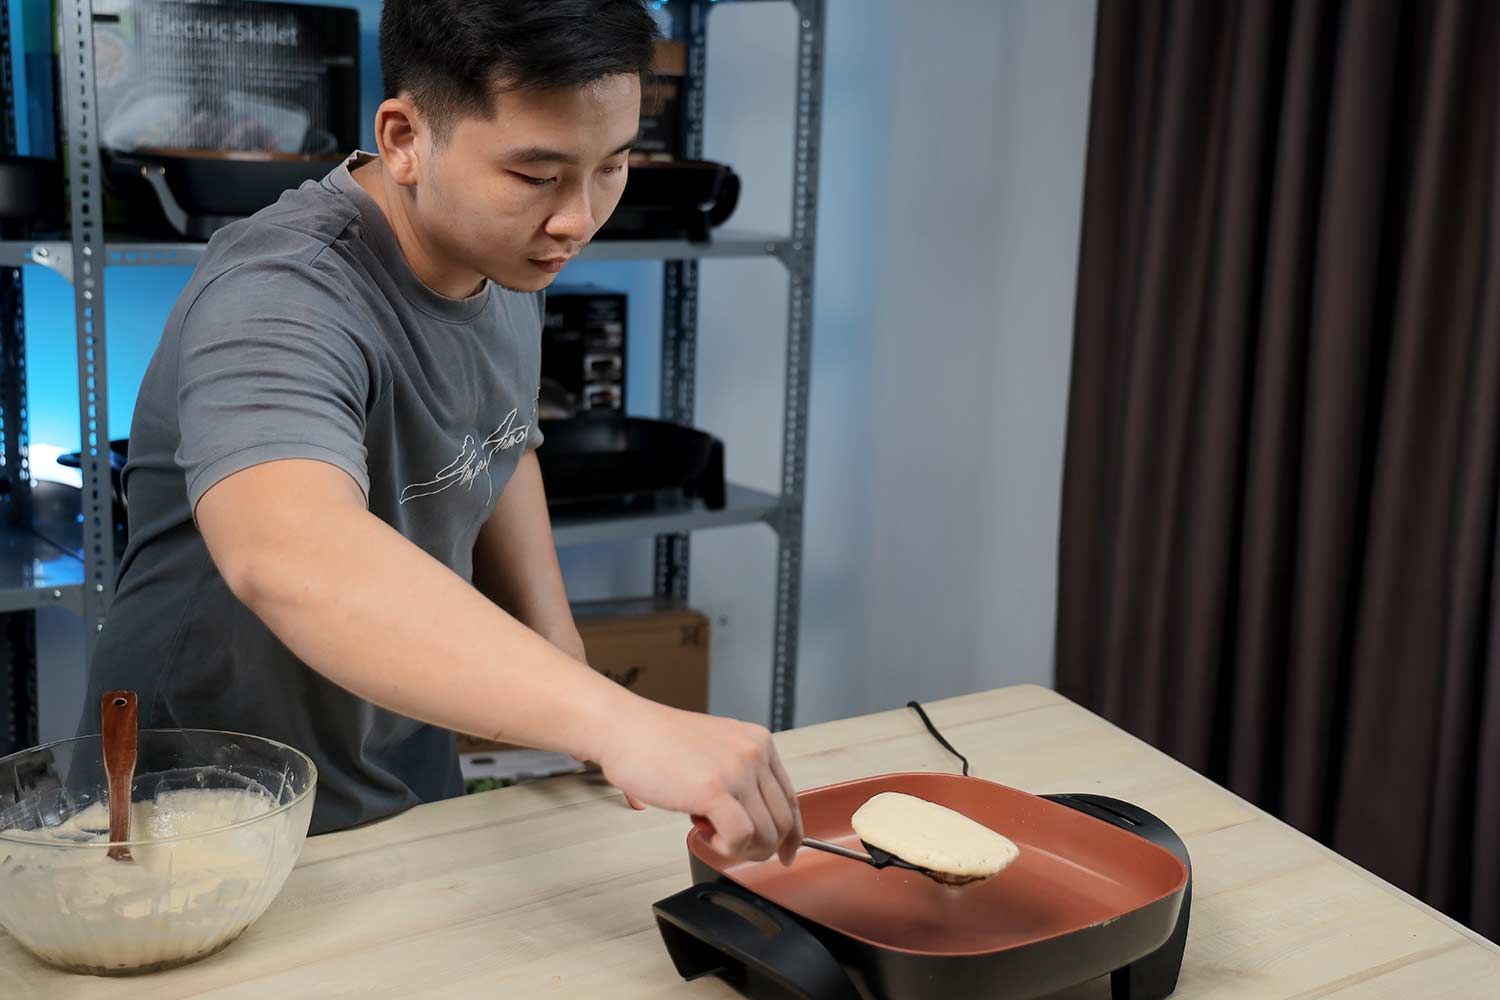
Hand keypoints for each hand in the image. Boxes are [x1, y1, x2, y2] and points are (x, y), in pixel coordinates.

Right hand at [597, 699, 803, 865]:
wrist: (624, 729)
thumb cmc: (657, 742)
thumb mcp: (714, 748)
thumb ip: (737, 777)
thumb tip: (752, 821)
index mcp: (758, 742)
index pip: (790, 799)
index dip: (791, 833)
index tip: (786, 851)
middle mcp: (754, 753)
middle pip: (782, 821)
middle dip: (763, 847)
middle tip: (735, 849)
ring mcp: (737, 771)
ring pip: (765, 834)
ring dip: (740, 848)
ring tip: (712, 835)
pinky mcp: (715, 790)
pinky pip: (740, 837)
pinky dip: (726, 848)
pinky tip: (706, 834)